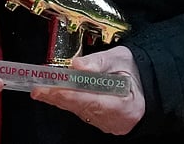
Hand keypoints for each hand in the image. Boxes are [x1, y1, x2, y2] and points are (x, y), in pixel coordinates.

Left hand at [30, 46, 144, 134]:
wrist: (145, 84)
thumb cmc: (133, 70)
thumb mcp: (120, 58)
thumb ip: (98, 62)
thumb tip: (77, 65)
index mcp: (127, 105)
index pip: (93, 101)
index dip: (69, 95)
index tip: (51, 89)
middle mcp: (117, 120)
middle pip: (82, 108)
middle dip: (58, 97)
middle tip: (38, 89)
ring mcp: (108, 124)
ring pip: (79, 111)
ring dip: (59, 99)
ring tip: (42, 89)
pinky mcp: (101, 123)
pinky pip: (81, 112)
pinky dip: (68, 101)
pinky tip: (55, 94)